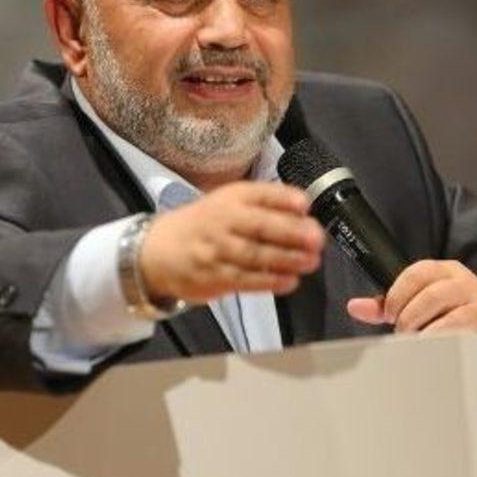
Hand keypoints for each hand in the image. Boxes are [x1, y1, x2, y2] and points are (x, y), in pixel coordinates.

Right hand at [139, 181, 325, 302]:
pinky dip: (270, 282)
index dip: (283, 198)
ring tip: (310, 262)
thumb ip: (265, 204)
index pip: (260, 194)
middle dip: (291, 232)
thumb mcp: (230, 202)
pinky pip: (246, 280)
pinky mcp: (215, 276)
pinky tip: (290, 281)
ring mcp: (217, 250)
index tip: (305, 204)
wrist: (159, 250)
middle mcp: (223, 221)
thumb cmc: (205, 224)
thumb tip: (304, 210)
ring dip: (287, 260)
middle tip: (316, 238)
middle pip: (260, 226)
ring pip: (255, 255)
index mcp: (231, 198)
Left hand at [346, 259, 476, 332]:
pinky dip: (443, 345)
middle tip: (404, 332)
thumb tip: (355, 307)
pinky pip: (462, 338)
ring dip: (426, 335)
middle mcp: (464, 283)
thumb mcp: (420, 299)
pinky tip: (436, 350)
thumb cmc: (450, 311)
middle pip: (430, 296)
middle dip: (410, 319)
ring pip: (447, 319)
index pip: (417, 273)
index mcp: (444, 270)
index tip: (390, 315)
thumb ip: (388, 304)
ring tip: (420, 342)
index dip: (397, 295)